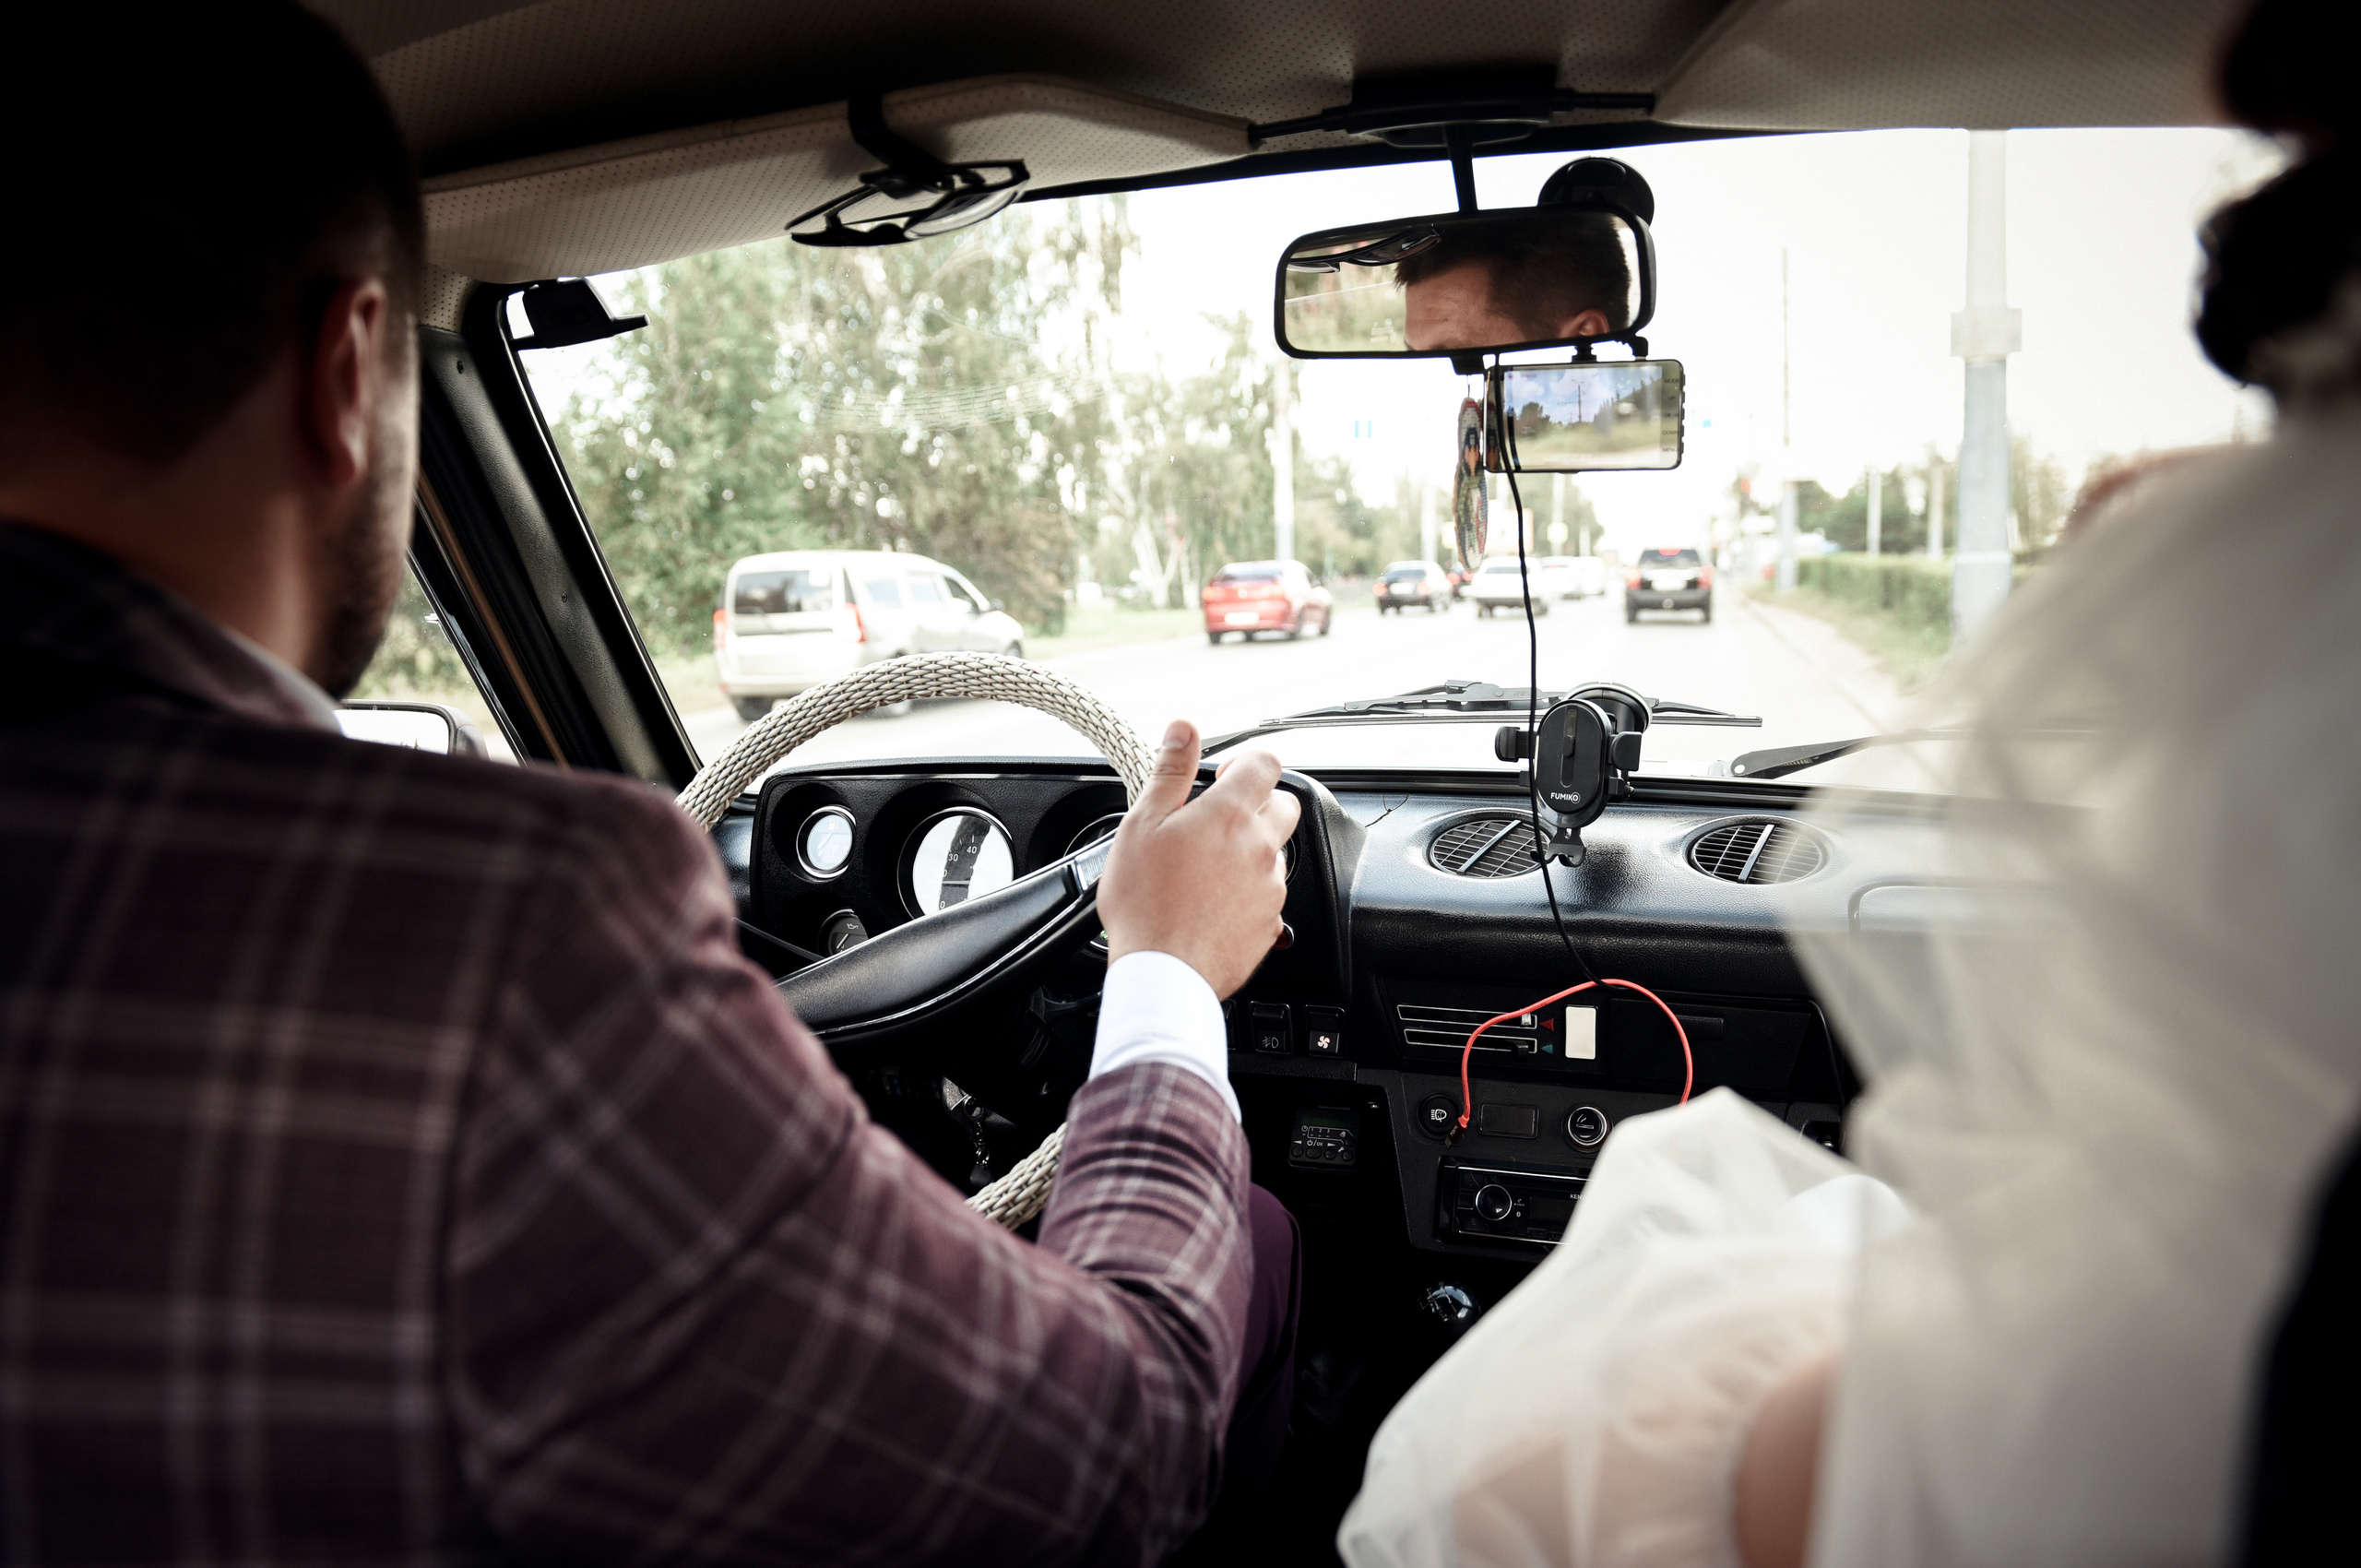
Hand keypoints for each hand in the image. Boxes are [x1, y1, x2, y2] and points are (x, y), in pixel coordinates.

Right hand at [1100, 720, 1300, 997]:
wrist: (1164, 972)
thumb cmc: (1145, 902)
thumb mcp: (1143, 824)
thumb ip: (1170, 772)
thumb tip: (1182, 729)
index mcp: (1230, 815)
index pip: (1265, 763)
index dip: (1245, 762)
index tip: (1223, 777)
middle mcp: (1261, 847)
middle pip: (1284, 804)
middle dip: (1258, 803)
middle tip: (1218, 820)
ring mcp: (1270, 887)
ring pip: (1276, 852)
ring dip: (1251, 849)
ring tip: (1206, 869)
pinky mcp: (1271, 922)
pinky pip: (1268, 894)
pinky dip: (1248, 890)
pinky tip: (1213, 901)